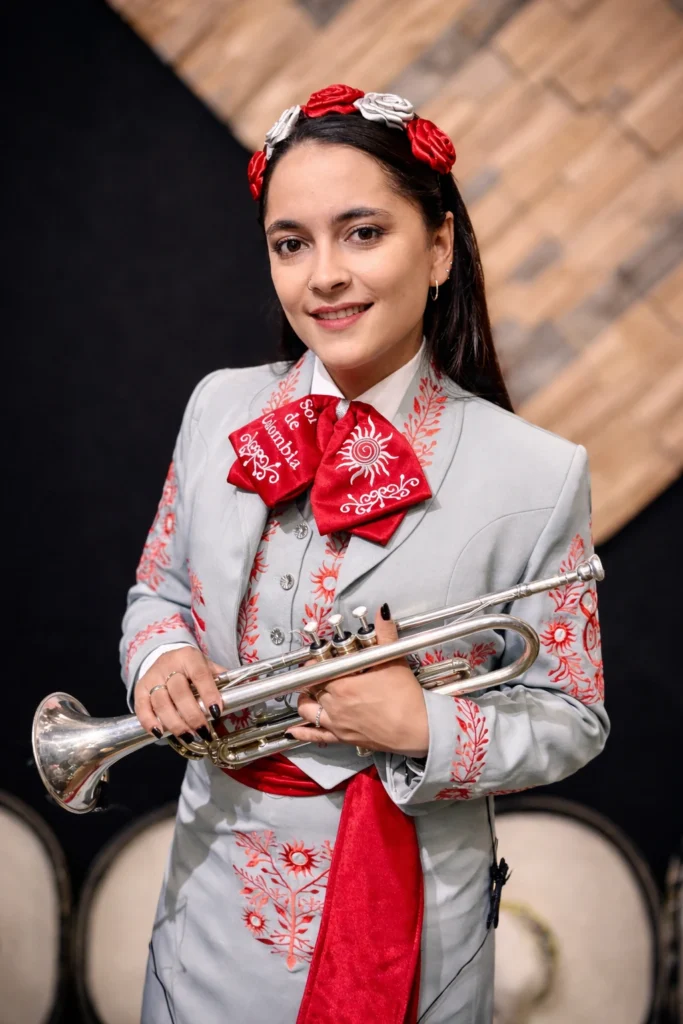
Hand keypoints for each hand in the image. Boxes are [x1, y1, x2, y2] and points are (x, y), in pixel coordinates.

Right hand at [134, 648, 226, 741]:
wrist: (165, 659)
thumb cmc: (191, 668)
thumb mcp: (207, 668)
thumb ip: (220, 681)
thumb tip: (237, 697)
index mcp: (189, 657)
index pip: (200, 675)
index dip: (209, 694)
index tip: (216, 712)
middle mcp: (169, 665)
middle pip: (179, 692)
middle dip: (192, 715)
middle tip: (203, 731)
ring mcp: (153, 676)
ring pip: (161, 702)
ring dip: (175, 723)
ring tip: (188, 735)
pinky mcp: (139, 689)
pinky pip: (142, 707)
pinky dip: (150, 722)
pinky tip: (160, 732)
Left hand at [288, 605, 428, 756]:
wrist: (417, 729)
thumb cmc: (405, 696)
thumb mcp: (393, 660)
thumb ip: (385, 634)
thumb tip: (381, 610)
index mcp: (342, 684)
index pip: (317, 671)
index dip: (315, 664)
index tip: (319, 660)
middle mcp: (333, 704)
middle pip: (312, 689)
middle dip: (313, 680)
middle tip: (320, 673)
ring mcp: (336, 724)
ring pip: (308, 711)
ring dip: (305, 701)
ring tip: (308, 694)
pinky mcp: (343, 738)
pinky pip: (316, 737)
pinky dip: (302, 733)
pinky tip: (293, 731)